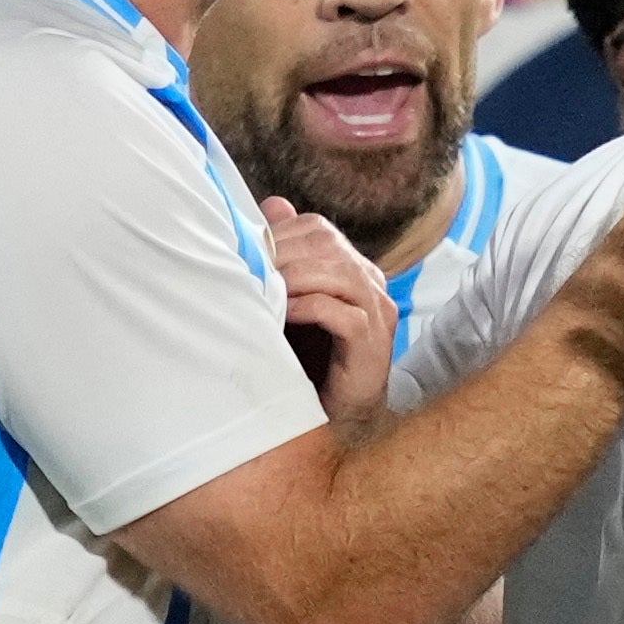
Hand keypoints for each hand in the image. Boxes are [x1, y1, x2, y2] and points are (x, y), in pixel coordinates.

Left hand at [266, 199, 394, 430]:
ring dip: (293, 278)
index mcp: (354, 268)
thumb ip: (285, 258)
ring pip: (337, 273)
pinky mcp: (374, 343)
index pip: (319, 230)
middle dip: (281, 254)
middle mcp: (371, 284)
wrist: (342, 417)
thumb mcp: (292, 303)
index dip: (279, 235)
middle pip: (328, 246)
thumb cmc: (313, 359)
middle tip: (246, 269)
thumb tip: (271, 205)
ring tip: (261, 289)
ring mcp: (378, 312)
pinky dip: (308, 308)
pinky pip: (343, 314)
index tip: (245, 251)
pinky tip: (282, 315)